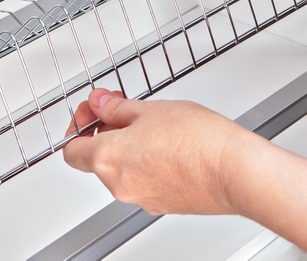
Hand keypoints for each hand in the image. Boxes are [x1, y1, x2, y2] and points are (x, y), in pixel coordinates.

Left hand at [62, 88, 257, 215]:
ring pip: (121, 169)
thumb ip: (118, 108)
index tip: (93, 108)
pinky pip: (143, 180)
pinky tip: (168, 143)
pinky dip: (146, 161)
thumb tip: (100, 104)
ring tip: (154, 123)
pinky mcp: (163, 203)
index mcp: (108, 159)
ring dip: (127, 145)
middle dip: (106, 130)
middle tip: (123, 107)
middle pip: (96, 158)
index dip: (79, 125)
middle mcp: (119, 185)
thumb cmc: (199, 141)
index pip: (71, 149)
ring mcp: (142, 198)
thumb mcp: (152, 109)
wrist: (234, 171)